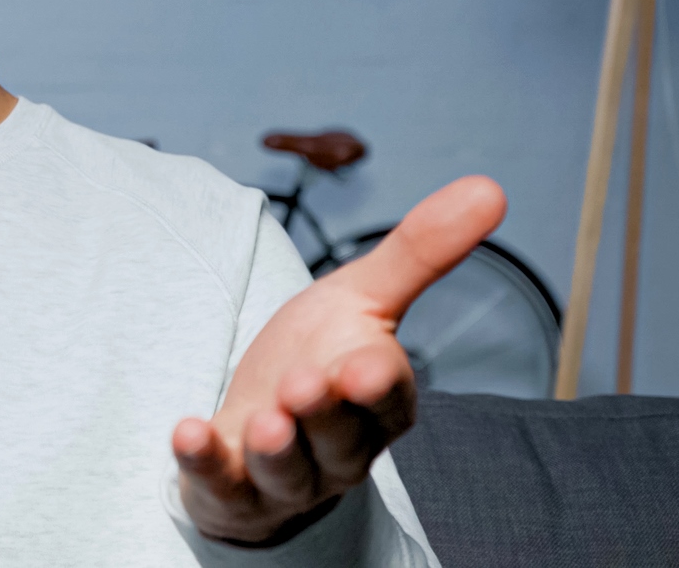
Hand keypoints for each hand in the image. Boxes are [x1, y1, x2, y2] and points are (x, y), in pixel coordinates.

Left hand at [173, 176, 505, 544]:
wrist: (257, 430)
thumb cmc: (318, 360)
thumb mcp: (360, 299)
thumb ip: (418, 253)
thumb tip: (491, 188)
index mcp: (378, 403)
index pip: (387, 398)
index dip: (377, 386)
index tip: (364, 367)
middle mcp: (340, 449)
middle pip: (340, 439)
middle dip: (324, 414)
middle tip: (305, 385)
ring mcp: (285, 476)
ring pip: (289, 471)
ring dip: (277, 448)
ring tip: (265, 421)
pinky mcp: (232, 490)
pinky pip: (221, 483)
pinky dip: (206, 463)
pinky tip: (187, 434)